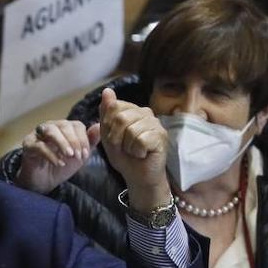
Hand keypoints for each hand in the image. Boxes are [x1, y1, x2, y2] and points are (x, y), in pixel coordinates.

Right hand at [15, 120, 101, 194]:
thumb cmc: (61, 166)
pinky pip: (39, 146)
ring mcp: (37, 135)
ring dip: (62, 143)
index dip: (83, 139)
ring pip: (51, 131)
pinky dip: (51, 154)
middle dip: (73, 141)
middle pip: (63, 125)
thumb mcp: (79, 155)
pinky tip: (59, 163)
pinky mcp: (28, 145)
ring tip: (69, 156)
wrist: (44, 182)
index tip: (85, 154)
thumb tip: (99, 126)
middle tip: (78, 156)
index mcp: (64, 128)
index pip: (75, 125)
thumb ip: (89, 141)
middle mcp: (50, 127)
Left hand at [98, 88, 171, 208]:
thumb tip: (107, 91)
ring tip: (134, 151)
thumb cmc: (124, 156)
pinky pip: (140, 140)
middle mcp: (145, 112)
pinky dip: (137, 151)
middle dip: (116, 138)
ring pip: (131, 130)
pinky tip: (143, 154)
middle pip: (120, 118)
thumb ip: (106, 114)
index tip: (115, 138)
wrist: (138, 176)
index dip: (108, 127)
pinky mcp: (161, 136)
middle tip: (124, 147)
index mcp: (131, 109)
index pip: (113, 107)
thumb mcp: (108, 135)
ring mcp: (155, 123)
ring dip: (127, 147)